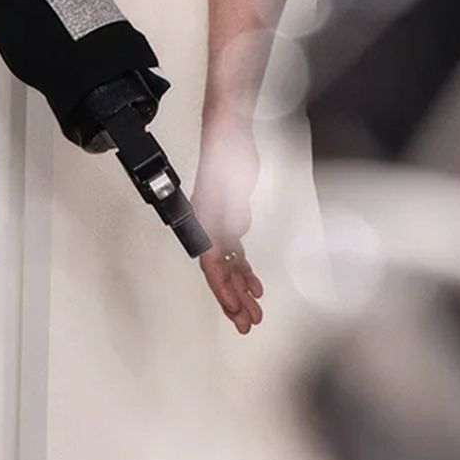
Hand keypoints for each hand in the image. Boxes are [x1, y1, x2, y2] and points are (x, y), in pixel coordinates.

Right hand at [193, 114, 263, 334]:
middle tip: (246, 324)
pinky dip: (246, 270)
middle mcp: (209, 230)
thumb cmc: (226, 159)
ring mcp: (220, 226)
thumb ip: (233, 219)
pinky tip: (255, 285)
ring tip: (254, 312)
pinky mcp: (232, 219)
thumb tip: (235, 239)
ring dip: (241, 290)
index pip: (212, 268)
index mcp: (204, 226)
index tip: (234, 312)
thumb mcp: (231, 191)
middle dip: (233, 300)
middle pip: (220, 274)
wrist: (230, 136)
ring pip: (230, 267)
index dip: (223, 292)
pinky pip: (237, 253)